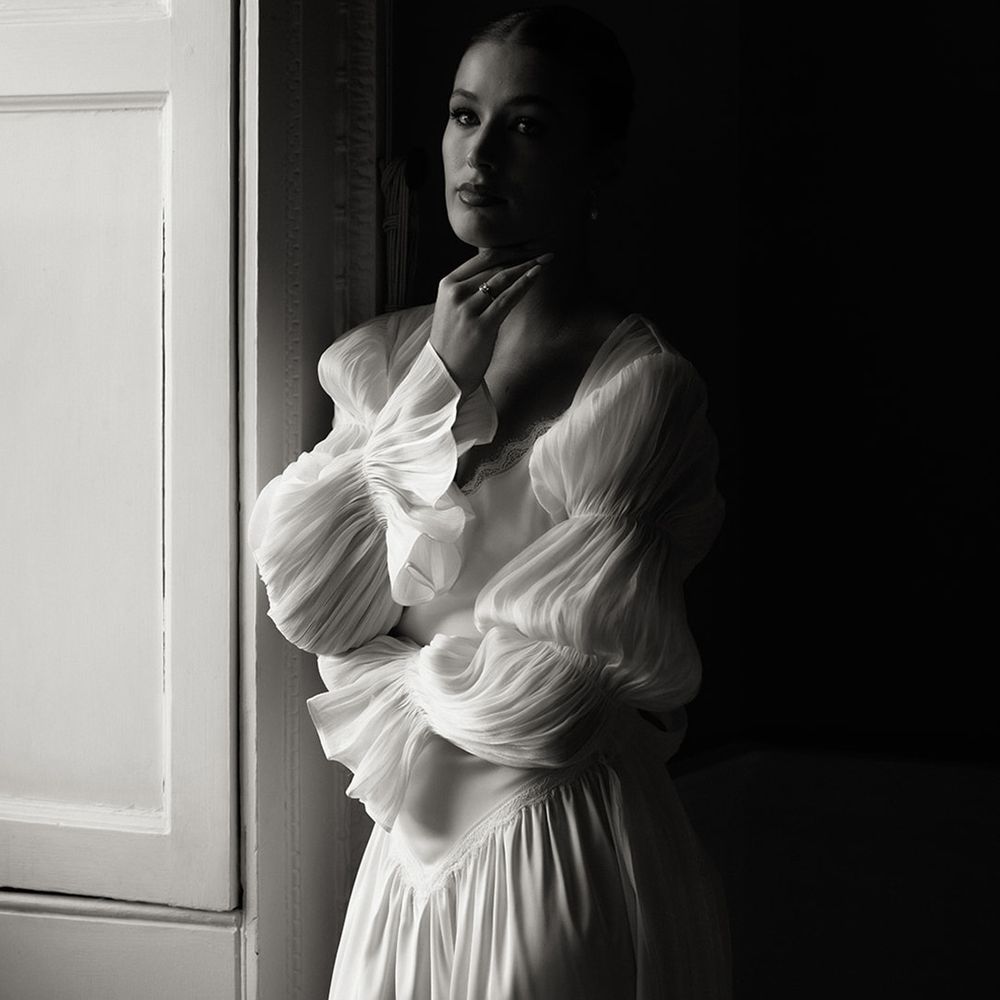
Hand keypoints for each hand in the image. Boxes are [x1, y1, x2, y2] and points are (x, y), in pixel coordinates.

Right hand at [430, 248, 554, 397]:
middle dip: (521, 256)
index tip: (527, 246)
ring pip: (502, 279)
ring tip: (544, 260)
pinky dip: (524, 285)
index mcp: (447, 284)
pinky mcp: (481, 326)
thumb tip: (501, 270)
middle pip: (494, 266)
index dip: (508, 250)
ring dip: (527, 267)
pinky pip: (507, 300)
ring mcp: (467, 310)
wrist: (446, 372)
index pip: (481, 259)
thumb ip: (471, 288)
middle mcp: (455, 293)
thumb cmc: (455, 340)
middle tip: (542, 250)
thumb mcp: (454, 307)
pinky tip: (537, 275)